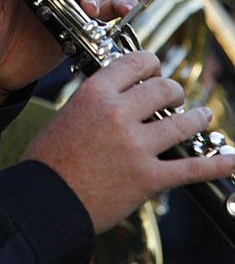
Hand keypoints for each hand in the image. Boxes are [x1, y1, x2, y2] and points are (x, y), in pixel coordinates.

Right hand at [22, 50, 234, 233]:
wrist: (47, 201)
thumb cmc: (50, 160)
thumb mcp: (67, 113)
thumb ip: (96, 100)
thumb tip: (120, 92)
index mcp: (96, 92)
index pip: (136, 63)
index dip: (152, 64)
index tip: (156, 70)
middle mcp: (118, 113)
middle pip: (163, 89)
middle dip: (175, 91)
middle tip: (177, 97)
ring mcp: (136, 145)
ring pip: (182, 123)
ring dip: (198, 117)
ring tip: (204, 116)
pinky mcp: (148, 177)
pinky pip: (192, 167)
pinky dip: (217, 164)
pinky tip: (231, 159)